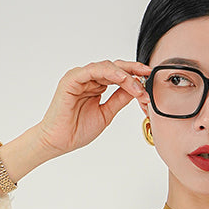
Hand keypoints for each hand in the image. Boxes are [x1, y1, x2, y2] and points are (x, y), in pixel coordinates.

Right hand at [34, 59, 151, 158]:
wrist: (59, 141)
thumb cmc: (77, 130)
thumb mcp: (106, 114)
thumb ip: (119, 100)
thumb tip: (136, 90)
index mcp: (96, 85)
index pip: (118, 75)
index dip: (134, 75)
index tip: (148, 78)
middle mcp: (88, 78)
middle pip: (114, 67)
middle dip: (133, 70)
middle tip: (147, 74)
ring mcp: (80, 77)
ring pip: (106, 67)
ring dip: (124, 75)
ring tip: (137, 86)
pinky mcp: (72, 79)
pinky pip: (92, 70)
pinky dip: (109, 73)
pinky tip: (122, 79)